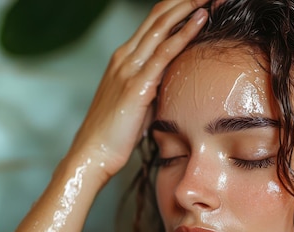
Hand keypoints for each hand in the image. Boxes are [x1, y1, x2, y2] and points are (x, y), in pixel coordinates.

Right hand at [69, 0, 208, 179]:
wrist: (92, 154)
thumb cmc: (115, 134)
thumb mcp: (137, 103)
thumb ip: (153, 86)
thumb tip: (173, 82)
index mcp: (124, 59)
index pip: (153, 23)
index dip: (177, 8)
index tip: (200, 2)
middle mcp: (124, 56)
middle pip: (158, 16)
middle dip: (184, 1)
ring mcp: (129, 68)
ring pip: (161, 27)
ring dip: (187, 7)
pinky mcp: (136, 85)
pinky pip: (164, 52)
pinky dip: (184, 33)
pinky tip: (201, 19)